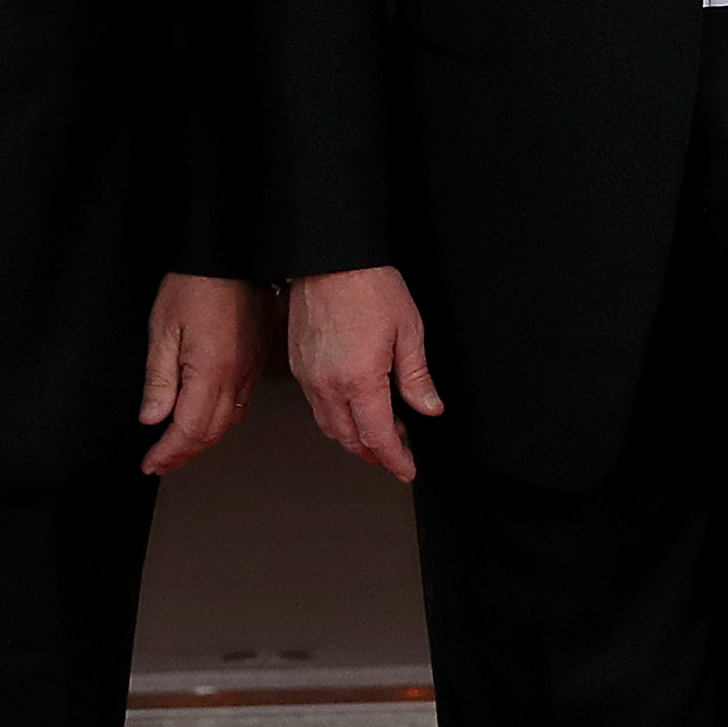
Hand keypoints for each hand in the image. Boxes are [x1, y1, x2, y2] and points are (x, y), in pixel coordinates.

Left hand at [138, 273, 264, 474]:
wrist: (231, 255)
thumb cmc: (197, 282)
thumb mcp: (162, 329)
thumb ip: (158, 379)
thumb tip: (152, 417)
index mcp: (212, 371)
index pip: (189, 430)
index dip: (168, 452)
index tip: (151, 463)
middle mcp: (237, 377)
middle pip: (210, 433)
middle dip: (183, 454)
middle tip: (160, 463)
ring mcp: (250, 370)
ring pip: (227, 423)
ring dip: (201, 442)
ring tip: (178, 449)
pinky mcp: (255, 361)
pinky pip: (239, 405)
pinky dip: (218, 422)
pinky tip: (204, 421)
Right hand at [289, 265, 441, 483]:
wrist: (330, 257)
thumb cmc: (369, 285)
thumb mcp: (409, 331)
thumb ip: (417, 378)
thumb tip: (429, 408)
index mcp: (360, 380)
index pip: (378, 437)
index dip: (394, 459)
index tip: (406, 469)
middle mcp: (328, 384)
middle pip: (350, 439)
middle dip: (374, 454)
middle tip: (396, 455)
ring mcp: (309, 376)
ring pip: (330, 426)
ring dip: (354, 439)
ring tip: (379, 435)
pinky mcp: (299, 365)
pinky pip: (316, 406)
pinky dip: (336, 418)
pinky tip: (354, 408)